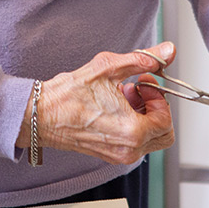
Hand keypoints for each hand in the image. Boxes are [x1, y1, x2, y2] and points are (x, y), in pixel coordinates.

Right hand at [35, 42, 175, 164]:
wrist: (41, 114)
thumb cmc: (69, 95)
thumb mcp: (109, 67)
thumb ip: (144, 59)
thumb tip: (167, 51)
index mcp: (132, 131)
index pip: (166, 119)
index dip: (159, 96)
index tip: (145, 82)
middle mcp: (128, 149)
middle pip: (163, 134)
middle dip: (156, 108)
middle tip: (140, 90)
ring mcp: (119, 155)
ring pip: (150, 139)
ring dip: (144, 115)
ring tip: (123, 96)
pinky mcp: (110, 155)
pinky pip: (134, 143)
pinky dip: (132, 124)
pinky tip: (115, 106)